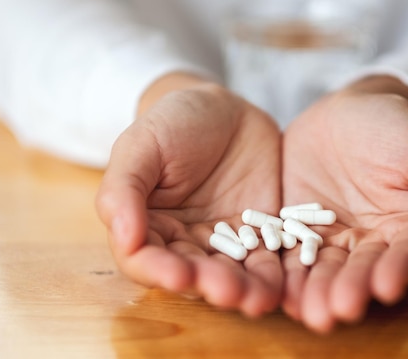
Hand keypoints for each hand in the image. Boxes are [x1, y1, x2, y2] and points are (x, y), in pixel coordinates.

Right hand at [95, 78, 282, 316]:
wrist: (223, 109)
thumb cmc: (172, 122)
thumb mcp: (141, 145)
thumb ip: (123, 188)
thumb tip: (124, 238)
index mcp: (148, 224)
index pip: (146, 259)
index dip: (160, 271)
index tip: (178, 276)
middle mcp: (185, 241)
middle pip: (193, 272)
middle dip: (210, 284)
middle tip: (229, 291)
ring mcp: (225, 241)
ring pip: (232, 273)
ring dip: (245, 289)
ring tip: (259, 298)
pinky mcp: (261, 234)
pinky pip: (268, 258)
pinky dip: (275, 274)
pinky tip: (283, 284)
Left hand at [280, 85, 407, 331]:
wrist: (347, 109)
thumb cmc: (397, 128)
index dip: (398, 270)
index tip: (386, 286)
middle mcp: (373, 243)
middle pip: (363, 270)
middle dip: (351, 290)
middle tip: (338, 309)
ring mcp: (334, 239)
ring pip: (326, 270)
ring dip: (317, 292)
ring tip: (310, 312)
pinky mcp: (299, 231)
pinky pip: (292, 254)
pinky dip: (287, 274)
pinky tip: (279, 292)